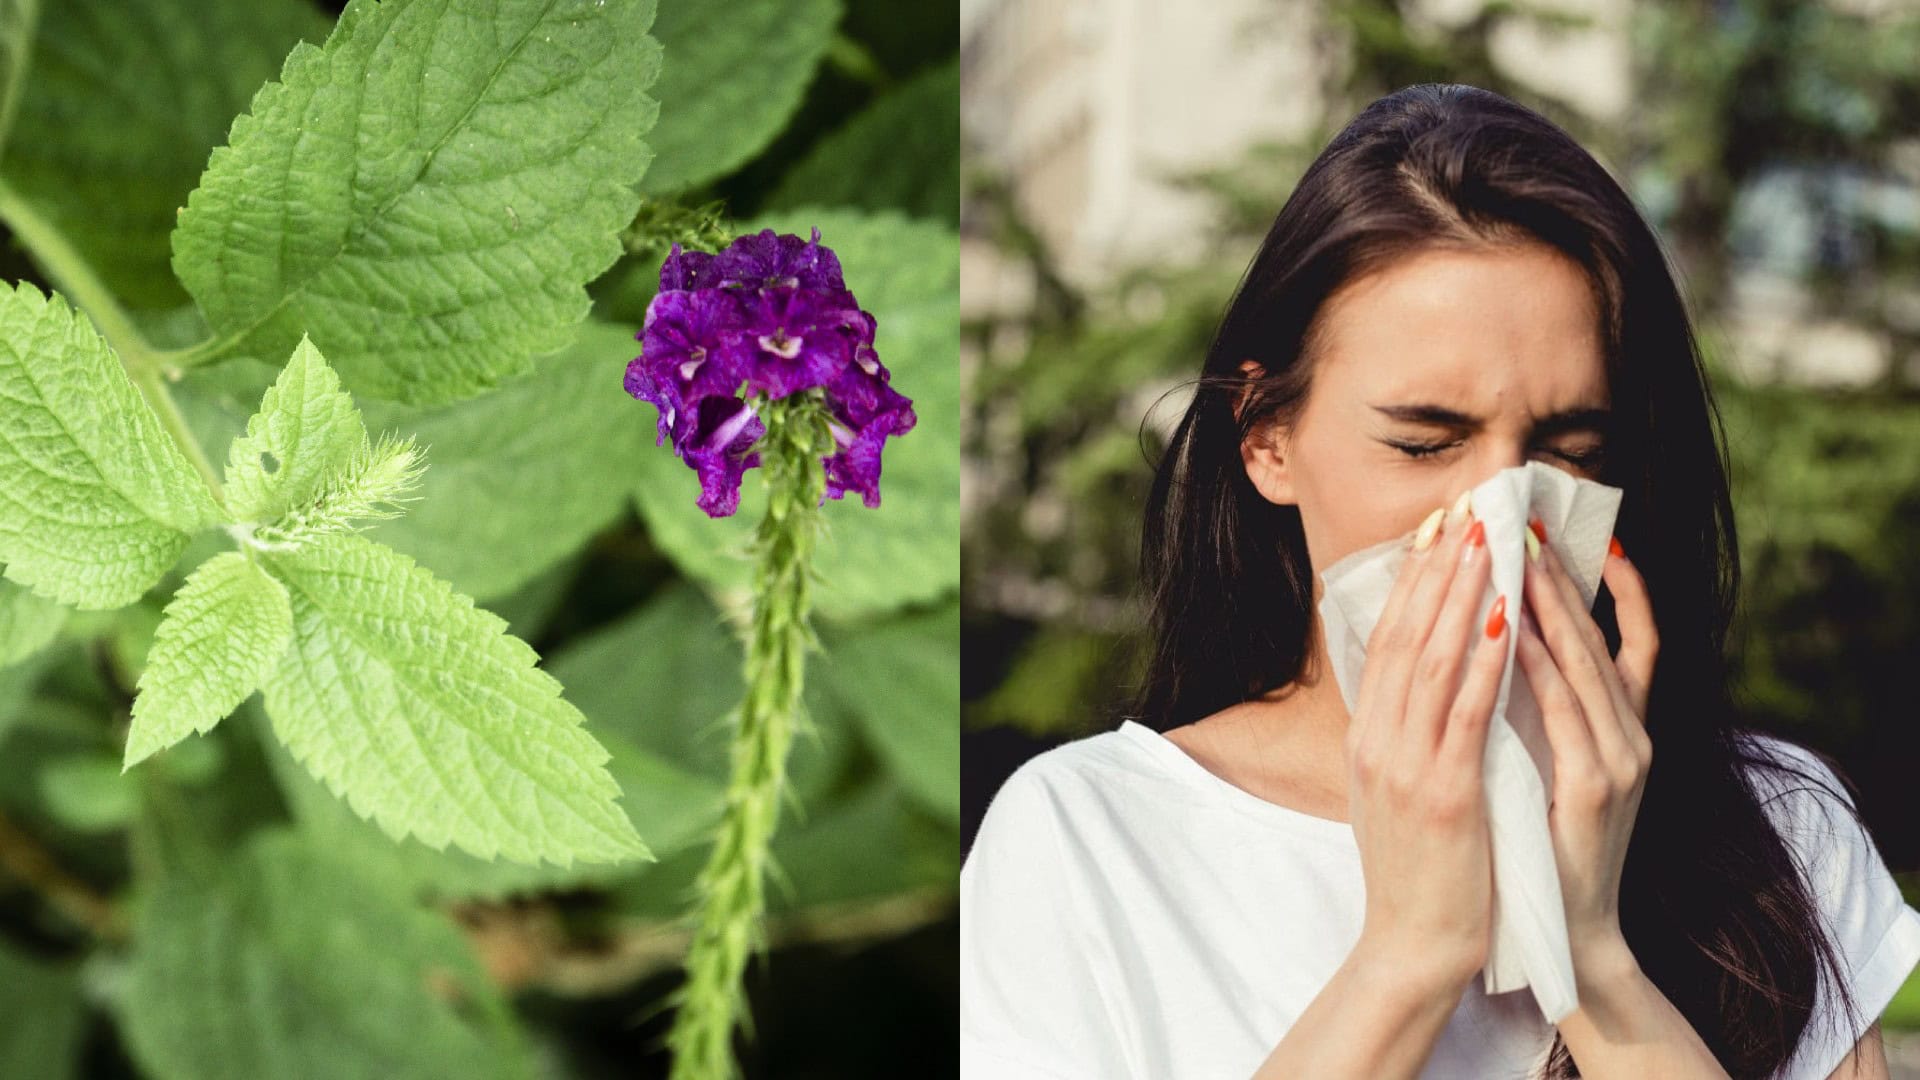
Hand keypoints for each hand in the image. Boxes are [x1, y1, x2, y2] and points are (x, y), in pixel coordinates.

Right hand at [1344, 499, 1509, 983]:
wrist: (1412, 947)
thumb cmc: (1415, 873)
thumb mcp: (1391, 791)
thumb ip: (1402, 735)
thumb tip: (1419, 683)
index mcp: (1366, 739)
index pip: (1385, 641)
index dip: (1411, 582)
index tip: (1438, 532)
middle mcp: (1377, 742)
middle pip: (1404, 635)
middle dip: (1437, 569)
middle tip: (1465, 511)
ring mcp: (1406, 765)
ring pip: (1432, 660)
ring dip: (1462, 595)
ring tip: (1487, 542)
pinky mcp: (1444, 793)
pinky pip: (1466, 711)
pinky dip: (1484, 659)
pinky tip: (1506, 618)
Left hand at [1514, 525, 1657, 973]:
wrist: (1566, 929)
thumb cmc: (1546, 841)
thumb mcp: (1552, 762)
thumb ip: (1546, 710)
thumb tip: (1508, 642)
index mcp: (1623, 729)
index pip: (1630, 639)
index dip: (1616, 587)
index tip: (1587, 534)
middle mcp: (1633, 736)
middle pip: (1602, 638)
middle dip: (1564, 579)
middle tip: (1529, 523)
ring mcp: (1621, 760)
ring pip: (1587, 665)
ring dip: (1552, 607)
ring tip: (1520, 556)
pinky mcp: (1597, 787)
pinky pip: (1565, 712)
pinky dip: (1540, 667)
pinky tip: (1513, 631)